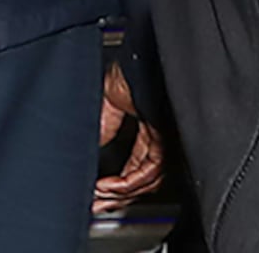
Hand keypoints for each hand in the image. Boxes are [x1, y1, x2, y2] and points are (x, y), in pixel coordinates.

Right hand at [94, 62, 164, 212]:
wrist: (139, 55)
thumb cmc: (132, 63)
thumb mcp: (109, 95)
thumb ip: (104, 123)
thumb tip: (90, 143)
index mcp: (152, 122)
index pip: (139, 164)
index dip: (120, 181)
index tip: (100, 189)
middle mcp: (164, 134)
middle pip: (145, 177)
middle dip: (118, 195)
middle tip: (97, 203)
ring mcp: (167, 137)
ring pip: (149, 179)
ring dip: (121, 193)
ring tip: (100, 195)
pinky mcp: (166, 137)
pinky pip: (151, 171)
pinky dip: (129, 182)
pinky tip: (110, 184)